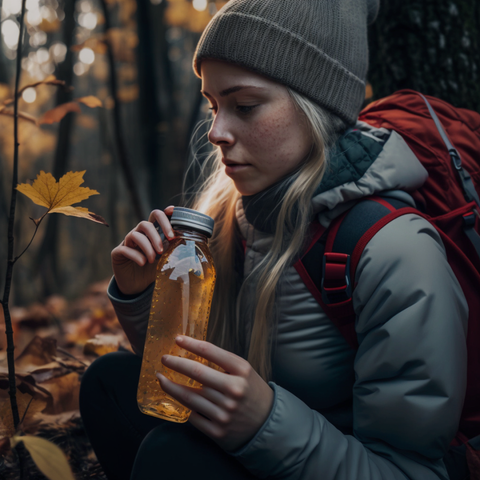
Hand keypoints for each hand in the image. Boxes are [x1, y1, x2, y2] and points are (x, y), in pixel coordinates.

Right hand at [111, 206, 174, 294]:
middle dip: (155, 235)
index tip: (171, 211)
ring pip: (135, 235)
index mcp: (150, 234)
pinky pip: (124, 249)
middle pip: (145, 224)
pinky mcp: (117, 253)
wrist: (137, 286)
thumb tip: (184, 241)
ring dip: (147, 247)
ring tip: (153, 260)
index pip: (155, 218)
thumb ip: (171, 249)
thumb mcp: (164, 259)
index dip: (163, 214)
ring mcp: (127, 243)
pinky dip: (136, 255)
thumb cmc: (152, 270)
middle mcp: (138, 235)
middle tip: (162, 249)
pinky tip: (143, 263)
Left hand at [157, 335, 273, 451]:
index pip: (211, 352)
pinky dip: (185, 408)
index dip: (191, 344)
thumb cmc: (251, 392)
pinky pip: (193, 417)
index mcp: (242, 370)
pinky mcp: (218, 431)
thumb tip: (193, 352)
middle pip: (196, 372)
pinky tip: (179, 400)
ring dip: (171, 386)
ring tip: (161, 379)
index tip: (177, 339)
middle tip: (164, 359)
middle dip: (176, 363)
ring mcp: (225, 412)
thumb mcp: (245, 371)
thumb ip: (223, 363)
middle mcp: (234, 390)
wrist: (266, 424)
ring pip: (189, 397)